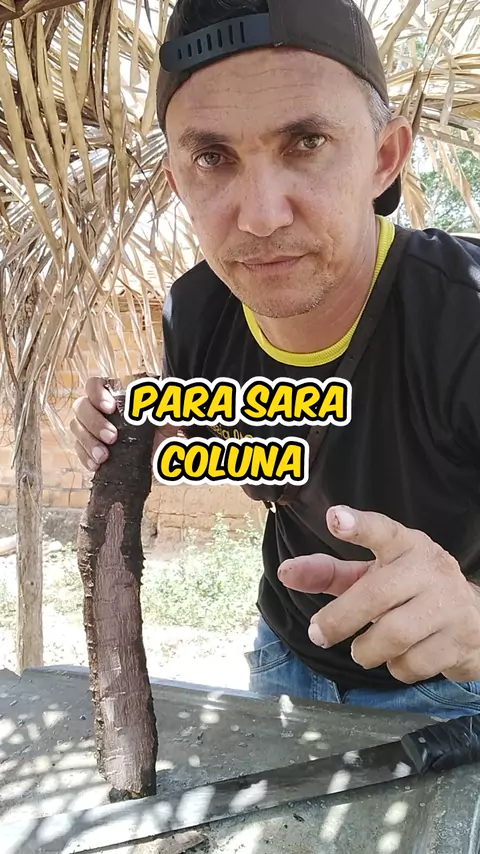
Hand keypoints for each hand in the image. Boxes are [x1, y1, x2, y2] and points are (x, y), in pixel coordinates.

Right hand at [71, 377, 179, 471]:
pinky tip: (97, 465)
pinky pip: (79, 450)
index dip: (97, 393)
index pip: (94, 385)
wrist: (163, 461)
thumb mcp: (165, 416)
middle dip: (94, 422)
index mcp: (115, 397)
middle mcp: (100, 411)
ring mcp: (92, 430)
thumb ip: (161, 402)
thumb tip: (158, 391)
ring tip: (104, 456)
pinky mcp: (90, 450)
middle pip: (81, 407)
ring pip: (76, 428)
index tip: (110, 408)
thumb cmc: (163, 434)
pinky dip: (85, 457)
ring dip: (88, 442)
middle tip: (112, 437)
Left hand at [278, 505, 479, 683]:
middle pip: (375, 594)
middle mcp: (430, 569)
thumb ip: (330, 573)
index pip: (382, 530)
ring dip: (367, 650)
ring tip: (363, 650)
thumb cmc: (409, 592)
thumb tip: (286, 573)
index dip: (359, 525)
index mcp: (405, 546)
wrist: (474, 620)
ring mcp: (449, 604)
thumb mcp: (372, 576)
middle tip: (318, 634)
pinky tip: (399, 658)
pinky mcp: (459, 639)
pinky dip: (395, 668)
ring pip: (394, 635)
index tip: (336, 518)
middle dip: (340, 619)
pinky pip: (413, 663)